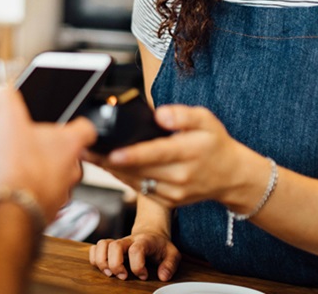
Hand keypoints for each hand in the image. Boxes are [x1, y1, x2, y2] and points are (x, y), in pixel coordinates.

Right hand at [0, 87, 97, 221]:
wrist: (13, 210)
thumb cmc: (20, 168)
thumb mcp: (9, 121)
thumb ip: (8, 101)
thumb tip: (6, 92)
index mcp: (69, 144)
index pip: (86, 129)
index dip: (75, 123)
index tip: (67, 121)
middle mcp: (68, 170)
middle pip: (59, 152)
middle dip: (36, 146)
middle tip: (18, 139)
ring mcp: (56, 191)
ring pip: (35, 172)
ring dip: (14, 164)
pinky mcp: (40, 209)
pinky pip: (20, 190)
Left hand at [87, 104, 250, 207]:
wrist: (232, 176)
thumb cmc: (215, 144)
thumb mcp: (206, 120)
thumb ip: (183, 115)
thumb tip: (160, 114)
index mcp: (189, 153)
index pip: (156, 154)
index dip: (132, 155)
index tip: (111, 152)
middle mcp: (181, 176)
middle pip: (139, 170)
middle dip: (109, 161)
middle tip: (85, 148)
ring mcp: (174, 193)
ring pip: (136, 182)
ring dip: (111, 170)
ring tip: (89, 156)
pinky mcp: (169, 202)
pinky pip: (141, 190)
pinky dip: (124, 179)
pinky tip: (109, 167)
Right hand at [88, 231, 180, 280]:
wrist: (151, 232)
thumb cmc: (160, 246)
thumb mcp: (172, 253)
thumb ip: (170, 264)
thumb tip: (163, 276)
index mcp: (144, 241)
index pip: (136, 250)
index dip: (138, 266)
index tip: (144, 275)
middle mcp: (128, 240)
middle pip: (115, 246)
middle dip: (116, 264)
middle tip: (123, 276)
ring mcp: (117, 242)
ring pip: (101, 244)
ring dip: (102, 261)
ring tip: (110, 273)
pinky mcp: (109, 246)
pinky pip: (95, 248)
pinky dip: (94, 258)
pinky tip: (104, 267)